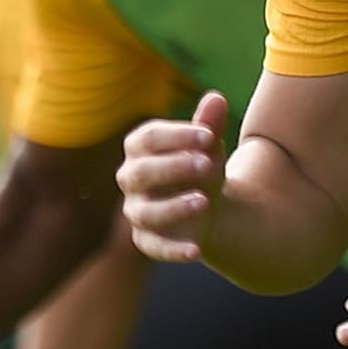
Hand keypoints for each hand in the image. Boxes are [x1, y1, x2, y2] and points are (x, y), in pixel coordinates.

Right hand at [117, 90, 227, 261]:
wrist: (208, 202)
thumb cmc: (201, 162)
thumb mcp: (208, 144)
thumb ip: (209, 123)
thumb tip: (216, 98)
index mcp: (139, 146)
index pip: (150, 138)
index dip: (178, 136)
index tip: (209, 136)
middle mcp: (131, 177)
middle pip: (142, 172)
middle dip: (174, 167)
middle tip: (207, 164)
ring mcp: (136, 210)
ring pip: (145, 212)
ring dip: (174, 207)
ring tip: (205, 202)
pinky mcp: (147, 240)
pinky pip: (154, 247)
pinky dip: (173, 250)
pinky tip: (196, 250)